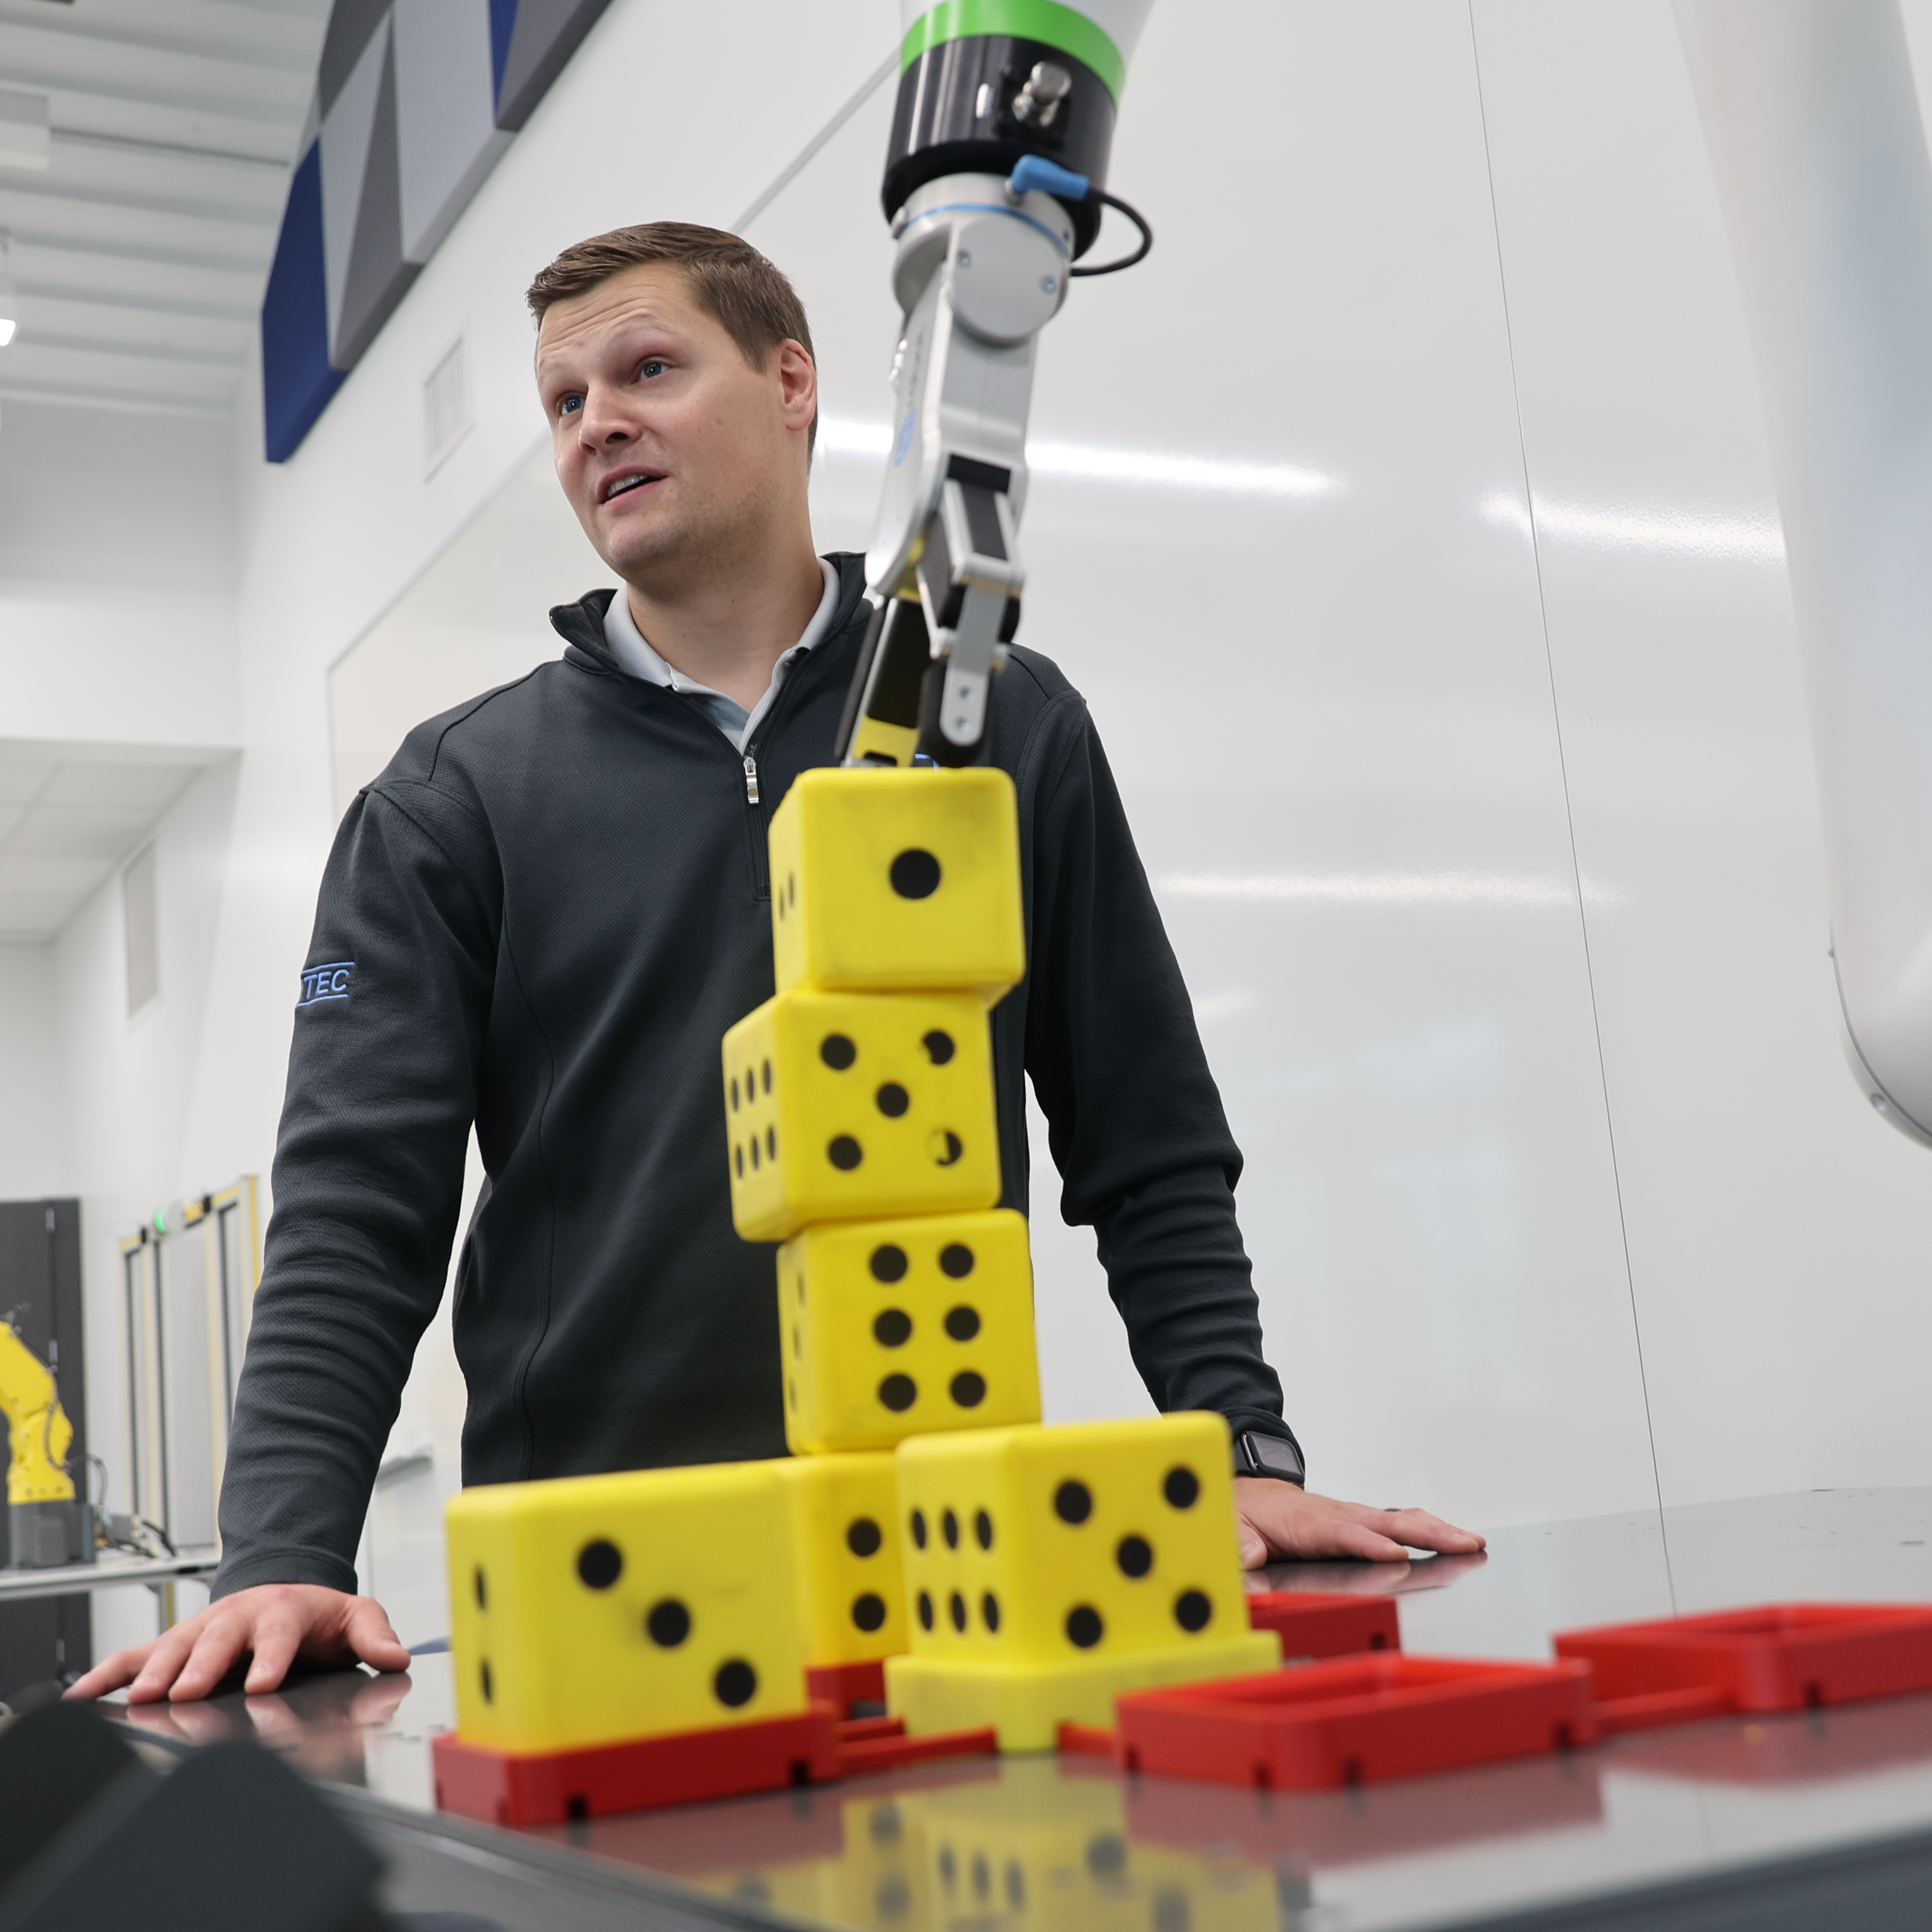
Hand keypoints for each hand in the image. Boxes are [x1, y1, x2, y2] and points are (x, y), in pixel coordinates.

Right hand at [64, 1584, 409, 1703]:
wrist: (286, 1590)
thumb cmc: (318, 1614)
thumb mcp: (355, 1616)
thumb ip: (375, 1634)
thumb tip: (398, 1656)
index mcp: (283, 1611)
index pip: (279, 1633)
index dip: (271, 1658)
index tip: (263, 1683)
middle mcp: (238, 1616)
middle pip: (219, 1640)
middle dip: (202, 1666)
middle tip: (187, 1692)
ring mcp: (203, 1629)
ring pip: (174, 1647)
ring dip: (155, 1672)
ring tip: (140, 1699)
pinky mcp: (175, 1644)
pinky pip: (135, 1656)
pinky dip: (107, 1674)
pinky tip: (83, 1695)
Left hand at [1233, 1479, 1485, 1567]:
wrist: (1253, 1495)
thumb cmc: (1245, 1515)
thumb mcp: (1231, 1530)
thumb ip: (1240, 1547)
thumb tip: (1246, 1561)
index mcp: (1306, 1524)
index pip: (1341, 1534)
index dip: (1368, 1543)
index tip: (1396, 1553)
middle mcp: (1336, 1515)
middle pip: (1384, 1523)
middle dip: (1424, 1533)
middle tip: (1461, 1544)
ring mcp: (1353, 1516)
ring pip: (1398, 1520)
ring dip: (1436, 1530)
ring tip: (1472, 1543)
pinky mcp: (1362, 1521)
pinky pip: (1398, 1522)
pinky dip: (1428, 1527)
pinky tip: (1455, 1538)